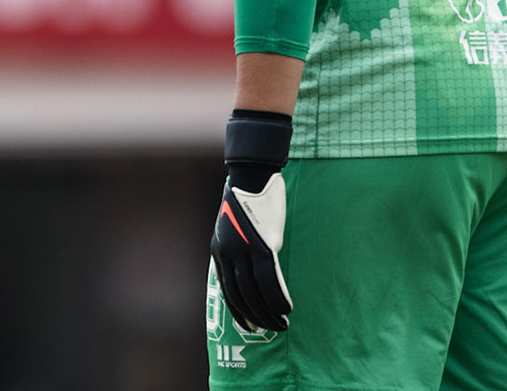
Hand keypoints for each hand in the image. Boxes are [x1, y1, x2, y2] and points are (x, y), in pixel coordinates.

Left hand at [211, 171, 292, 333]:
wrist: (251, 177)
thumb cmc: (247, 201)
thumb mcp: (234, 229)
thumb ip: (238, 250)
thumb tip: (248, 271)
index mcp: (219, 251)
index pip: (227, 290)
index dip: (239, 311)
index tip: (250, 325)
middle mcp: (228, 253)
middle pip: (241, 295)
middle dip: (255, 316)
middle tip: (270, 330)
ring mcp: (244, 250)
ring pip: (255, 292)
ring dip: (269, 312)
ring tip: (282, 324)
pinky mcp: (262, 245)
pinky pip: (270, 279)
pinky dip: (278, 297)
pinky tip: (287, 308)